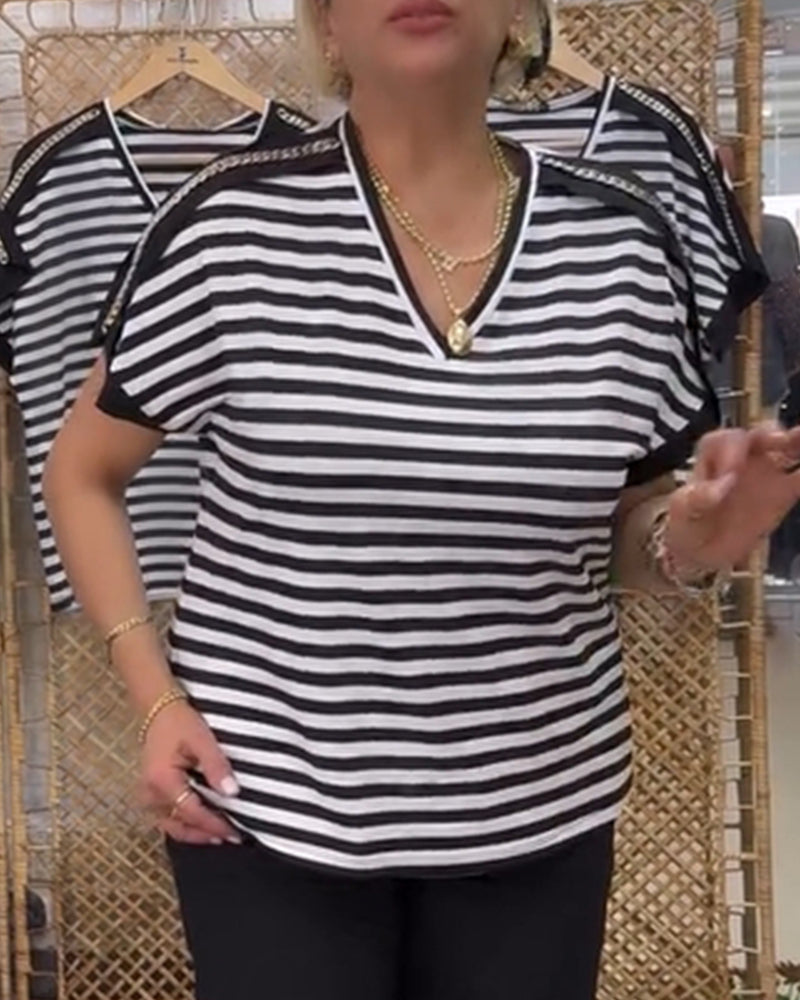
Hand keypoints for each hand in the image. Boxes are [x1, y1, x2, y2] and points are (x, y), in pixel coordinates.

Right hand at [139, 699, 241, 845]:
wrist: (158, 709)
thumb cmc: (180, 722)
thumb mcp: (202, 739)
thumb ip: (216, 766)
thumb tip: (232, 792)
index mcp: (162, 781)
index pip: (191, 812)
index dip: (213, 824)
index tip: (234, 831)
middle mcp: (150, 794)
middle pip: (179, 825)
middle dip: (206, 834)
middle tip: (232, 837)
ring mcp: (147, 796)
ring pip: (171, 826)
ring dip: (195, 833)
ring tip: (220, 835)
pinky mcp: (151, 794)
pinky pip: (167, 818)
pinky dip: (185, 824)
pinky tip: (203, 825)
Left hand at [666, 424, 799, 573]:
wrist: (701, 551)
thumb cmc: (686, 522)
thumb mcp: (682, 511)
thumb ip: (699, 496)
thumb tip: (723, 484)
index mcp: (712, 455)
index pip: (724, 441)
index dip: (730, 450)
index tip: (731, 472)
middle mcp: (742, 457)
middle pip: (760, 436)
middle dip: (772, 434)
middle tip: (782, 441)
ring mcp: (766, 472)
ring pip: (788, 449)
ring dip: (798, 443)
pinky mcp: (783, 494)